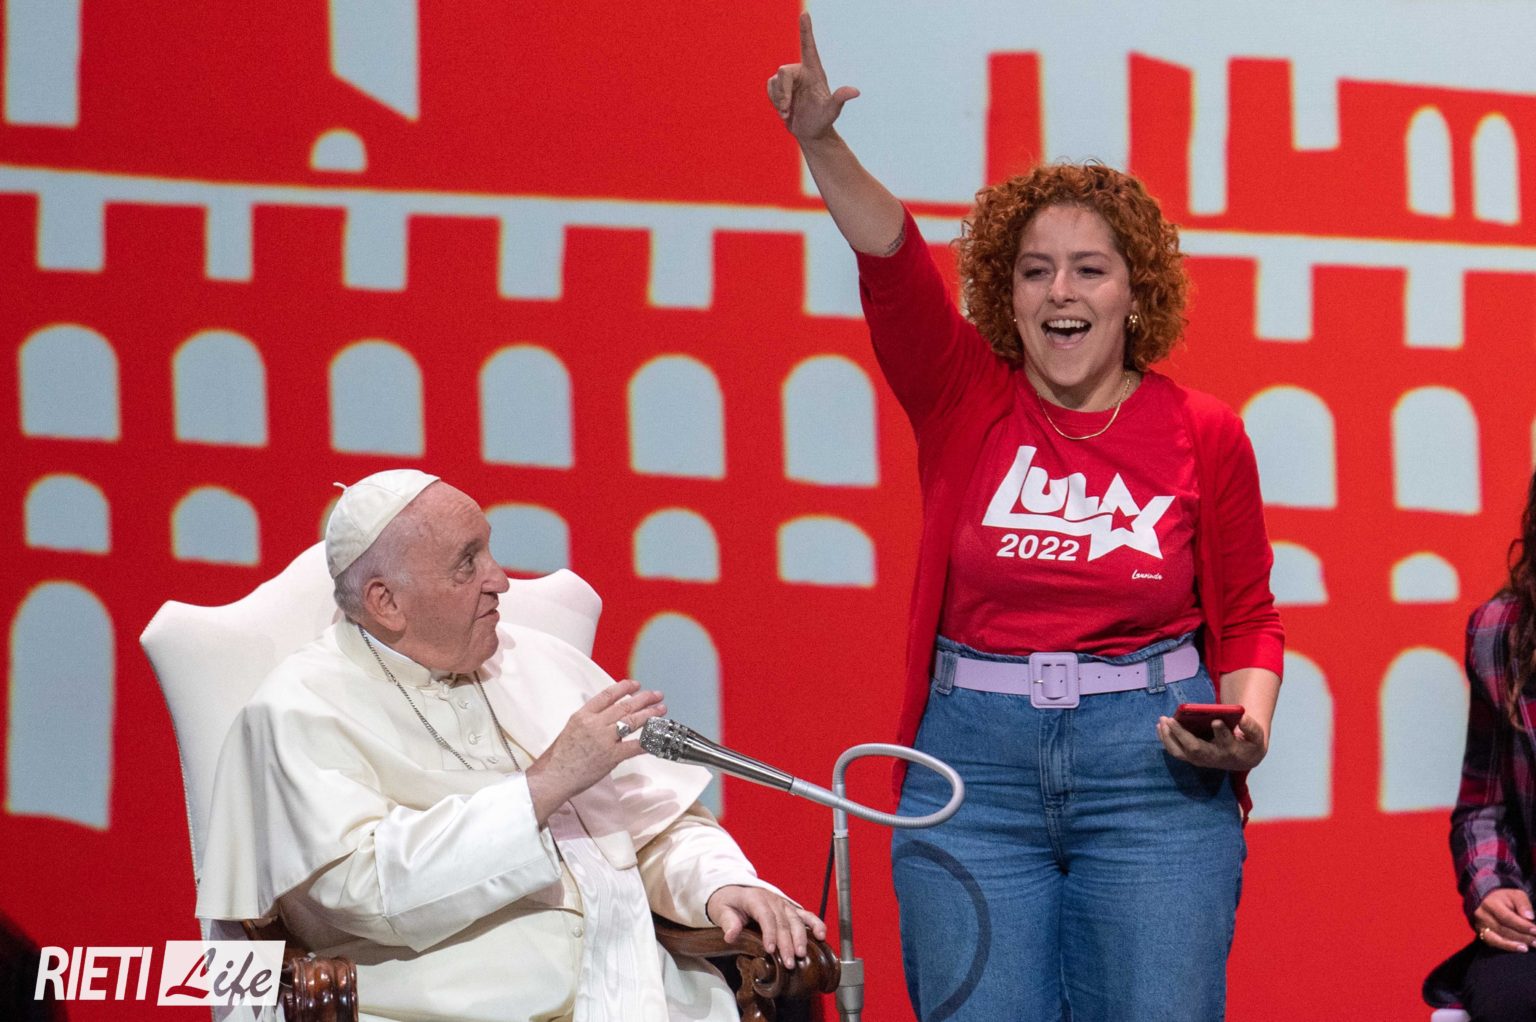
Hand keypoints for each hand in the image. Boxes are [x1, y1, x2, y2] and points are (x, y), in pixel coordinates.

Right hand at [526, 679, 664, 823]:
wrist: (553, 777)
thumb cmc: (558, 758)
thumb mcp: (570, 729)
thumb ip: (588, 721)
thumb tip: (605, 717)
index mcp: (583, 715)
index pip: (607, 695)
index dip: (624, 688)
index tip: (636, 684)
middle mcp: (594, 724)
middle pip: (624, 706)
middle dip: (643, 699)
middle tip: (656, 695)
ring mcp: (604, 739)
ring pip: (632, 722)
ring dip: (650, 715)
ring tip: (661, 710)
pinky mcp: (611, 756)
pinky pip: (634, 746)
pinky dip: (647, 742)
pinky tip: (657, 738)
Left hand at [706, 885, 827, 969]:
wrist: (733, 889)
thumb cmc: (727, 902)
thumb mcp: (721, 910)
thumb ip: (727, 922)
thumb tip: (731, 935)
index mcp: (755, 898)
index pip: (765, 916)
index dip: (769, 933)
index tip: (770, 950)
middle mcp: (772, 900)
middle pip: (783, 921)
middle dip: (787, 943)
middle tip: (789, 962)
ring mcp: (783, 904)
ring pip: (795, 920)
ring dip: (800, 937)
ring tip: (801, 954)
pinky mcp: (789, 909)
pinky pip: (805, 915)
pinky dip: (815, 923)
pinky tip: (821, 935)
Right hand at [766, 12, 859, 144]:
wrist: (811, 134)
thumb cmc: (822, 122)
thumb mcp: (831, 112)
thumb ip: (840, 99)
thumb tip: (855, 91)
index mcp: (814, 72)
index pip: (808, 47)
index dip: (806, 30)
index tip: (804, 14)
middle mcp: (801, 72)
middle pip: (783, 72)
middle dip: (783, 92)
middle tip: (787, 109)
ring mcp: (789, 80)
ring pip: (774, 82)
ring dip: (779, 100)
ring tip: (789, 113)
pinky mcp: (779, 88)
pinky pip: (769, 88)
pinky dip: (774, 101)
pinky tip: (784, 111)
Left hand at [1156, 712, 1267, 771]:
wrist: (1243, 759)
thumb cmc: (1248, 744)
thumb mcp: (1256, 737)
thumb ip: (1252, 728)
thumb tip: (1243, 718)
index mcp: (1231, 750)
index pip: (1226, 742)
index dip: (1221, 732)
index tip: (1216, 720)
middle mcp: (1213, 757)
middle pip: (1195, 748)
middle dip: (1181, 734)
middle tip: (1170, 719)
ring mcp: (1200, 759)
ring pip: (1181, 752)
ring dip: (1169, 737)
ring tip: (1162, 720)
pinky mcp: (1192, 758)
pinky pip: (1175, 751)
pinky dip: (1166, 739)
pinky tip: (1160, 726)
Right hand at [1475, 889, 1535, 951]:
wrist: (1489, 900)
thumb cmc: (1506, 898)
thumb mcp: (1516, 895)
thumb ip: (1523, 904)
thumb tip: (1529, 917)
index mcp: (1491, 903)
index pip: (1507, 917)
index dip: (1522, 925)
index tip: (1535, 930)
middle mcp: (1482, 915)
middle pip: (1502, 929)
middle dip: (1521, 937)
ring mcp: (1480, 925)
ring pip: (1497, 938)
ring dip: (1514, 945)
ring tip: (1527, 948)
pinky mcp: (1481, 933)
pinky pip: (1493, 943)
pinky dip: (1506, 947)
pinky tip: (1518, 949)